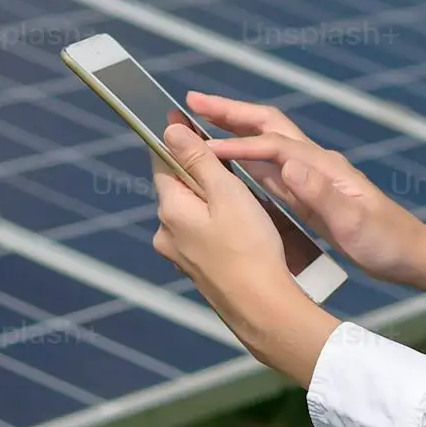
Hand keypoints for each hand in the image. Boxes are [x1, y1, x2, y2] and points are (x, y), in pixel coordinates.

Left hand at [149, 118, 338, 385]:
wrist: (262, 308)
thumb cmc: (249, 248)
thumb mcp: (227, 194)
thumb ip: (199, 160)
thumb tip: (170, 130)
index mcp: (170, 208)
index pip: (163, 160)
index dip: (175, 138)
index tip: (184, 117)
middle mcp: (166, 232)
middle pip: (178, 186)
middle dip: (199, 171)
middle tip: (229, 160)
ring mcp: (179, 255)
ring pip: (192, 212)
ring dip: (210, 200)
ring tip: (243, 197)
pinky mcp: (196, 270)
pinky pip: (201, 234)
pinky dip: (217, 224)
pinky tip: (242, 228)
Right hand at [181, 91, 425, 299]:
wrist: (408, 253)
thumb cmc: (385, 241)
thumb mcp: (354, 223)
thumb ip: (322, 194)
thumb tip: (290, 165)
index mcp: (324, 167)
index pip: (273, 146)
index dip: (236, 144)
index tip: (202, 147)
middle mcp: (316, 163)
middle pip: (268, 126)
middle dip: (230, 113)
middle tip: (191, 104)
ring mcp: (312, 176)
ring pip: (265, 143)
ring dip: (233, 130)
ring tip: (199, 125)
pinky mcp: (309, 193)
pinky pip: (269, 168)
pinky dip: (244, 158)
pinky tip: (226, 163)